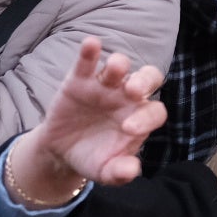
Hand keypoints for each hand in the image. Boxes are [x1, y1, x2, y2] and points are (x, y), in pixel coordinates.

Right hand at [9, 38, 166, 196]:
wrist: (62, 152)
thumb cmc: (93, 157)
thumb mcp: (106, 171)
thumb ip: (120, 173)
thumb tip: (132, 171)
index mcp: (141, 117)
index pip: (154, 112)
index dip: (146, 119)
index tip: (127, 129)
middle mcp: (127, 97)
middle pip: (148, 78)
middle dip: (144, 80)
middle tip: (133, 92)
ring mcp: (105, 85)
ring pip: (119, 66)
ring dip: (119, 65)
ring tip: (115, 69)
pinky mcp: (79, 79)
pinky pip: (87, 61)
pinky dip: (89, 51)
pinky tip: (90, 44)